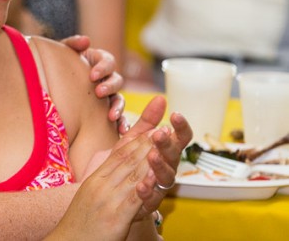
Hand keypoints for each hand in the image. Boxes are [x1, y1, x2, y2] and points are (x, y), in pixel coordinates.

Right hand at [51, 134, 155, 240]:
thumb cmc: (79, 224)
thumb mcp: (88, 197)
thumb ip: (101, 184)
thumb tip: (112, 173)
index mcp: (95, 180)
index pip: (118, 155)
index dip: (136, 141)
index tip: (150, 129)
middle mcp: (101, 185)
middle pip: (127, 159)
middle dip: (147, 143)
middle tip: (163, 129)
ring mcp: (108, 199)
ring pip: (133, 173)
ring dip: (151, 157)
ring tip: (165, 143)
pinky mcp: (115, 216)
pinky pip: (134, 197)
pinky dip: (147, 184)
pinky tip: (157, 174)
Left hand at [60, 34, 126, 128]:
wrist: (51, 83)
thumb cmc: (58, 65)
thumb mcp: (62, 52)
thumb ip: (72, 44)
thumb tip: (86, 41)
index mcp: (99, 62)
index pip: (108, 61)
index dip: (102, 68)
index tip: (92, 75)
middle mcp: (106, 79)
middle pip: (117, 81)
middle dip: (109, 87)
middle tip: (98, 93)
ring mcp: (108, 96)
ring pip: (119, 100)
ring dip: (118, 107)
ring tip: (111, 116)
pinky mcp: (106, 112)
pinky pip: (119, 117)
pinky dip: (122, 123)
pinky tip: (121, 131)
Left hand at [121, 95, 191, 220]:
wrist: (118, 195)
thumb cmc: (131, 162)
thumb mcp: (135, 139)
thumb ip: (148, 121)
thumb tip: (160, 97)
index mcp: (166, 151)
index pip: (180, 138)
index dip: (181, 127)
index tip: (175, 114)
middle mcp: (167, 168)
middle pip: (173, 155)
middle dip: (167, 144)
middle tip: (160, 134)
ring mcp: (159, 186)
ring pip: (166, 177)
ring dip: (160, 166)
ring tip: (152, 157)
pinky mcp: (149, 202)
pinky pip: (151, 198)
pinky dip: (147, 191)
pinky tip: (141, 186)